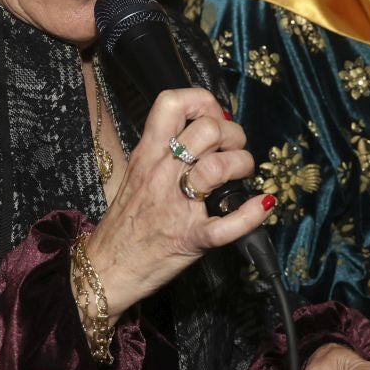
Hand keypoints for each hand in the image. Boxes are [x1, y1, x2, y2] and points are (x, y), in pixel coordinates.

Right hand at [84, 87, 264, 317]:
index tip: (214, 115)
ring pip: (219, 167)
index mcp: (148, 154)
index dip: (202, 101)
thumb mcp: (136, 173)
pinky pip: (227, 225)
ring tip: (242, 174)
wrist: (106, 268)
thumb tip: (202, 132)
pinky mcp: (191, 239)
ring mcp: (176, 206)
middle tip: (234, 149)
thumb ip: (165, 151)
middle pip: (207, 130)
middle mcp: (161, 174)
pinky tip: (263, 205)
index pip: (172, 104)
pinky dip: (251, 215)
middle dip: (233, 134)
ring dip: (243, 165)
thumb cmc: (125, 223)